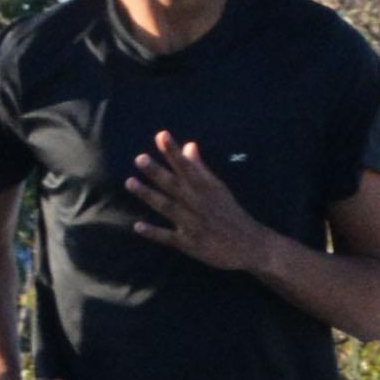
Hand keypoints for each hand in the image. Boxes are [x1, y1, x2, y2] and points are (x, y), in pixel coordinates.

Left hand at [118, 133, 269, 272]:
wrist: (249, 245)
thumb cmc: (229, 212)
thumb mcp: (218, 187)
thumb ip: (199, 167)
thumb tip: (188, 145)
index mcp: (205, 188)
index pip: (186, 166)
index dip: (173, 151)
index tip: (161, 135)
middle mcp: (198, 203)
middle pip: (174, 185)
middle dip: (157, 171)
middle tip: (140, 159)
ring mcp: (193, 224)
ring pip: (167, 207)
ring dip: (148, 195)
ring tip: (130, 182)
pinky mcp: (189, 244)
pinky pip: (169, 237)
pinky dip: (154, 233)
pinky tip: (137, 226)